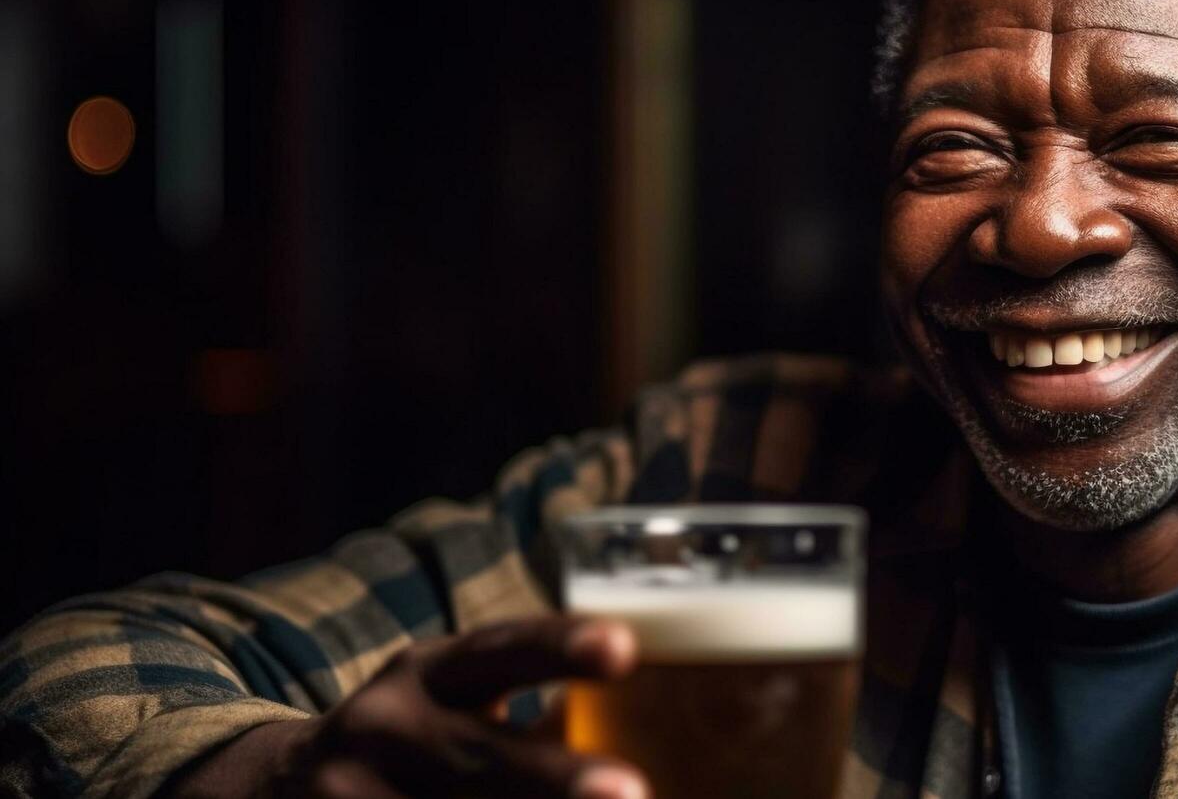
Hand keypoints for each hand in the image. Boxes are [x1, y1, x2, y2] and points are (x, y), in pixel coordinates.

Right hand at [164, 615, 646, 798]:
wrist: (262, 789)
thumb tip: (661, 740)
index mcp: (427, 674)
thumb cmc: (414, 739)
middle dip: (548, 782)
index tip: (625, 648)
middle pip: (470, 760)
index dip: (559, 648)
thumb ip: (536, 713)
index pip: (499, 653)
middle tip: (632, 792)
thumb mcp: (454, 699)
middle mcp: (382, 731)